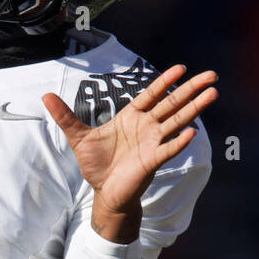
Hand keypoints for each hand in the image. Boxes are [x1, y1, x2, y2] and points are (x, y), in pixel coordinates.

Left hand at [42, 65, 218, 242]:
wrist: (103, 191)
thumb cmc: (97, 164)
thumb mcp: (78, 136)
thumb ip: (65, 116)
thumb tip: (45, 96)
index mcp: (132, 117)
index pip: (152, 95)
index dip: (166, 81)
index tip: (182, 67)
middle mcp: (147, 128)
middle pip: (172, 104)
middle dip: (191, 90)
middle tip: (212, 75)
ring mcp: (152, 143)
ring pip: (177, 122)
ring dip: (194, 109)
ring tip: (213, 94)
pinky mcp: (152, 161)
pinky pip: (168, 149)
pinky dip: (178, 142)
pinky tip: (191, 132)